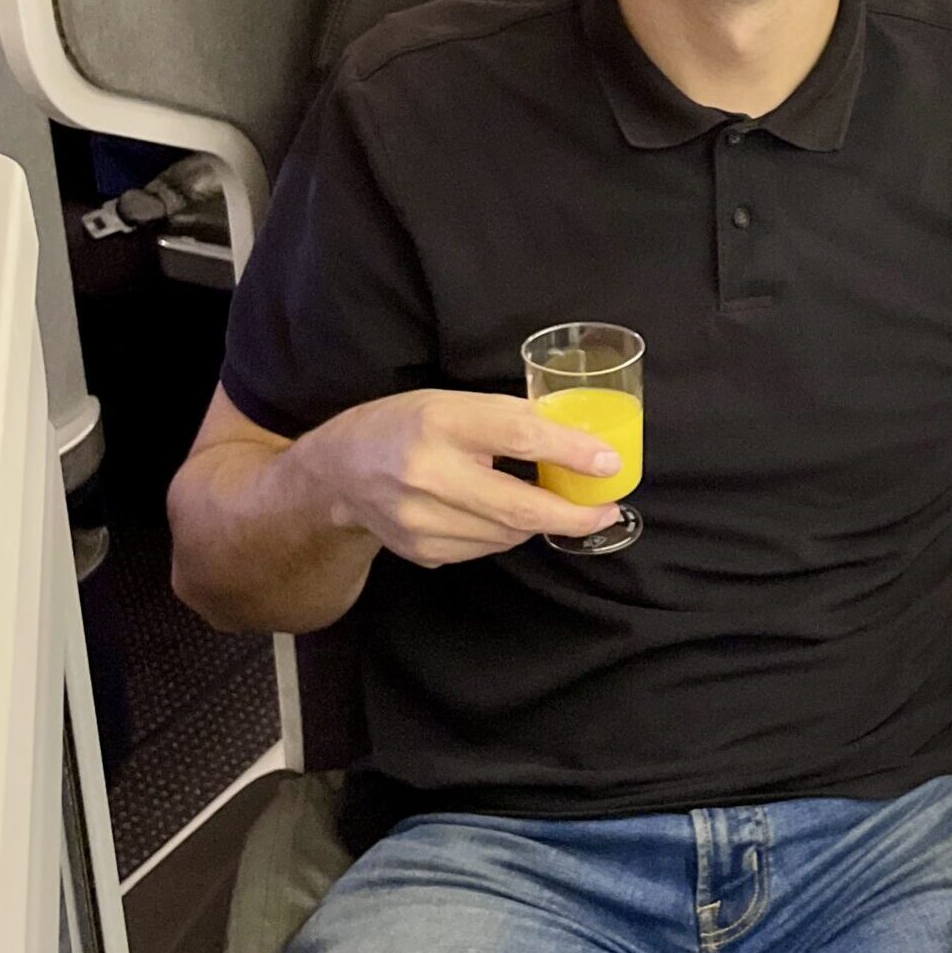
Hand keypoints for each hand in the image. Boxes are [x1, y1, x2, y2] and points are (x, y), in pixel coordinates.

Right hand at [301, 388, 622, 565]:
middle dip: (573, 515)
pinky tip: (493, 512)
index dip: (571, 453)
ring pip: (507, 534)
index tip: (609, 464)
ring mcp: (420, 520)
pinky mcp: (421, 550)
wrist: (342, 470)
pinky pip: (484, 548)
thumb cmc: (408, 424)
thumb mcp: (454, 402)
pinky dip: (504, 533)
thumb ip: (511, 418)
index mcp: (440, 422)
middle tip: (607, 511)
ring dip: (536, 523)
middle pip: (519, 507)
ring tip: (542, 502)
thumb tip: (577, 440)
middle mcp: (426, 473)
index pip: (519, 437)